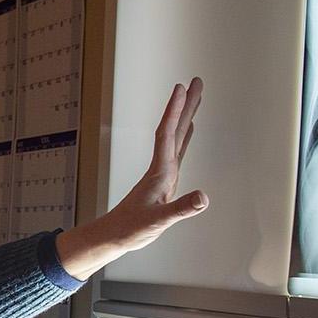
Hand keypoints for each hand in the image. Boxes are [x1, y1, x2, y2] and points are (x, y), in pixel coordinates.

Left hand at [55, 78, 209, 278]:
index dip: (175, 111)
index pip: (167, 134)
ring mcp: (163, 173)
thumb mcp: (158, 222)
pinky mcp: (165, 182)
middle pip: (175, 129)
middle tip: (196, 82)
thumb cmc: (131, 229)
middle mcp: (161, 168)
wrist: (114, 235)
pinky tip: (189, 130)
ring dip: (187, 117)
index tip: (182, 88)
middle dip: (186, 105)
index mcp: (160, 172)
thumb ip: (181, 209)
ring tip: (196, 98)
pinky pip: (178, 151)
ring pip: (177, 137)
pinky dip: (185, 137)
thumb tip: (203, 198)